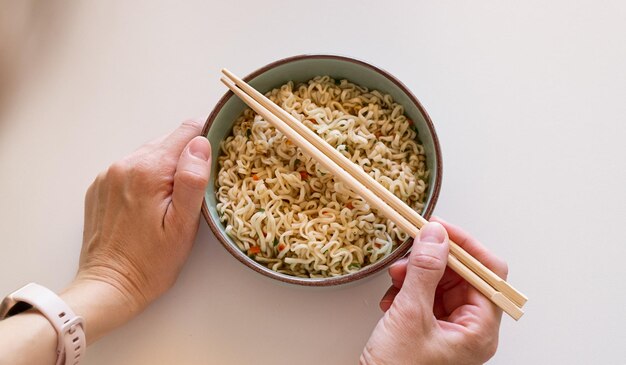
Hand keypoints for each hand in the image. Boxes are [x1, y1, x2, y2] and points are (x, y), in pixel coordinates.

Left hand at [61, 120, 210, 342]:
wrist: (108, 287)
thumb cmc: (151, 263)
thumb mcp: (182, 226)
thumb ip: (192, 181)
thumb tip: (201, 143)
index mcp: (148, 170)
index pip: (187, 131)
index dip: (208, 137)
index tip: (219, 153)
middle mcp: (124, 164)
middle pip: (167, 141)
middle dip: (187, 156)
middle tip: (200, 185)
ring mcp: (108, 175)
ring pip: (149, 154)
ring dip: (166, 168)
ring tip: (175, 198)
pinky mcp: (100, 187)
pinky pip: (132, 168)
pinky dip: (146, 178)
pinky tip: (152, 203)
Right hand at [360, 218, 507, 364]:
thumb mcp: (410, 315)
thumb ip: (425, 271)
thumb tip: (436, 236)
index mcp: (479, 329)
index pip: (488, 273)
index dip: (464, 246)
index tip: (439, 228)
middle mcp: (470, 328)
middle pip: (463, 276)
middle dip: (432, 262)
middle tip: (409, 254)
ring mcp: (451, 329)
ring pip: (441, 284)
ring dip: (415, 275)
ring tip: (395, 279)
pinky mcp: (431, 329)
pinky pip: (425, 297)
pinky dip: (407, 290)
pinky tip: (391, 298)